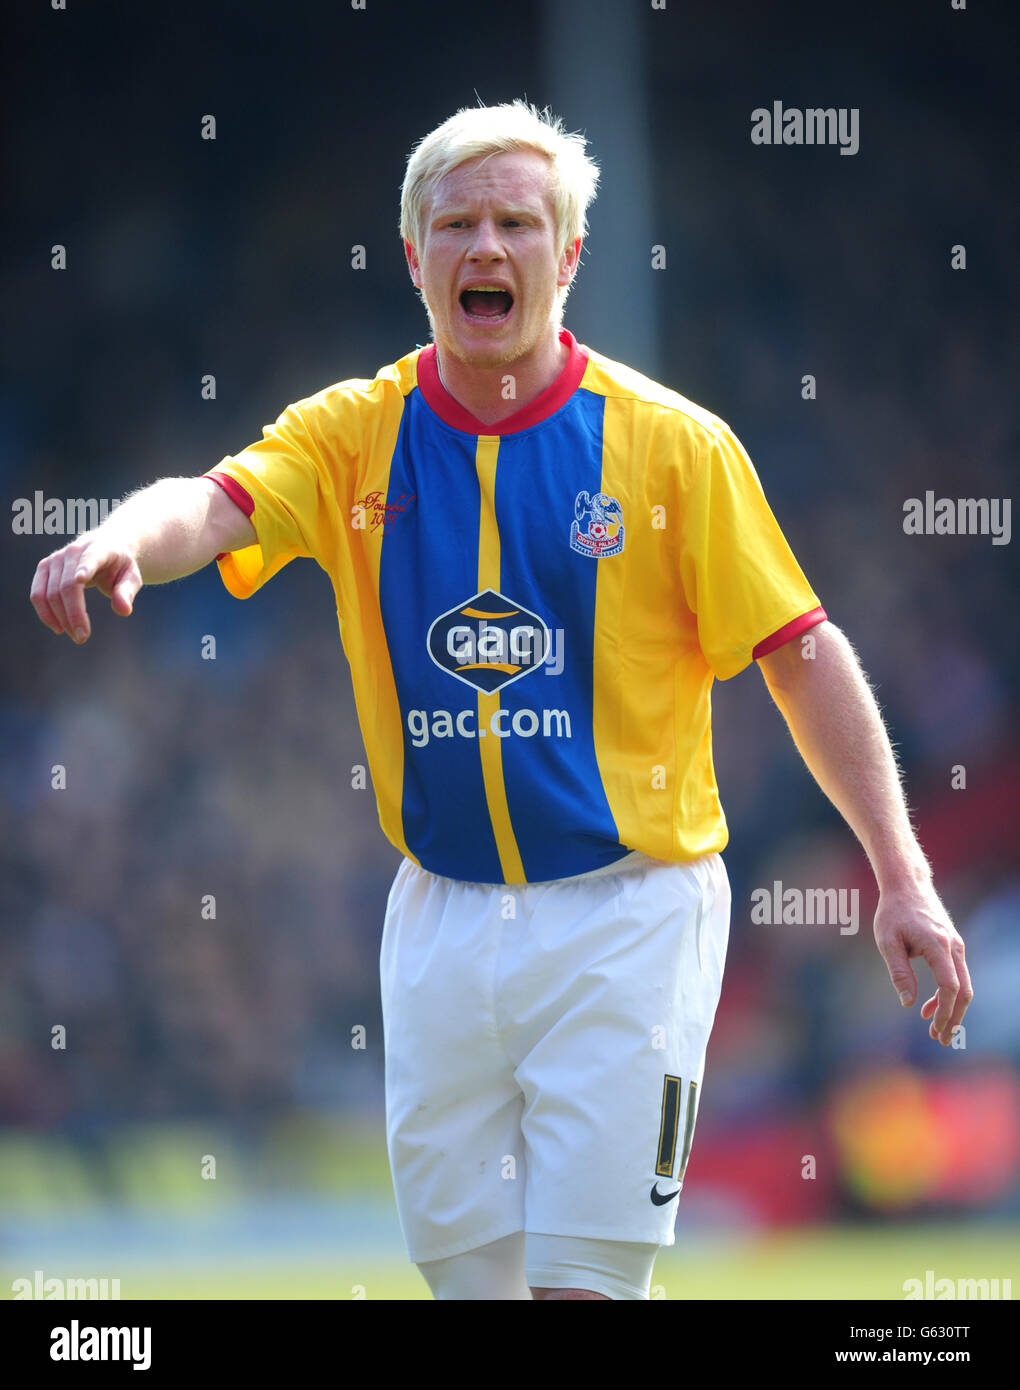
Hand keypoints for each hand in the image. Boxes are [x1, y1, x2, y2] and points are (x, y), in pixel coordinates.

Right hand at [31, 535, 142, 643]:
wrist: (104, 546)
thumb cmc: (120, 565)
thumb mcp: (131, 577)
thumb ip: (127, 592)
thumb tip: (124, 611)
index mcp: (99, 548)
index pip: (91, 558)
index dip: (85, 568)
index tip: (80, 579)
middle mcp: (73, 551)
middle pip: (67, 586)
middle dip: (73, 614)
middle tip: (82, 638)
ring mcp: (55, 558)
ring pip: (50, 592)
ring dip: (59, 617)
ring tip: (75, 636)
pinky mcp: (44, 567)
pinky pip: (38, 593)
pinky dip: (45, 613)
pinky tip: (59, 628)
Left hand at [873, 884, 972, 1044]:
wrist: (907, 886)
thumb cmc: (893, 913)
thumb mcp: (887, 942)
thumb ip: (899, 973)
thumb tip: (908, 1004)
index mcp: (938, 945)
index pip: (950, 986)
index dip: (944, 1011)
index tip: (934, 1028)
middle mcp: (954, 947)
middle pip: (964, 990)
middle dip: (954, 1018)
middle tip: (942, 1040)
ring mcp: (957, 946)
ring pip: (963, 985)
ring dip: (951, 1009)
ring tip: (934, 1030)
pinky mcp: (953, 946)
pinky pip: (956, 975)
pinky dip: (947, 994)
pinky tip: (928, 1006)